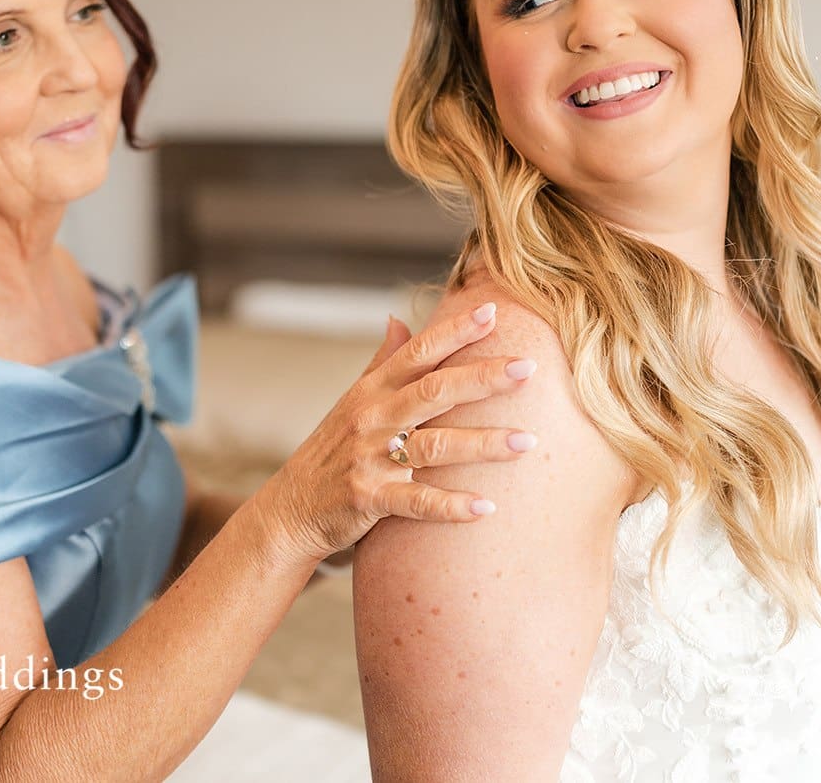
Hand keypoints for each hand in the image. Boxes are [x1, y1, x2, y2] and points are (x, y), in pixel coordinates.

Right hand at [260, 302, 539, 566]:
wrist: (291, 508)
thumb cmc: (332, 450)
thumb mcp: (353, 401)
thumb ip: (381, 361)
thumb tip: (398, 319)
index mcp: (373, 389)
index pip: (419, 352)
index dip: (455, 331)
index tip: (493, 311)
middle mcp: (373, 418)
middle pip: (434, 391)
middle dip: (483, 378)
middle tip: (529, 367)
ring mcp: (370, 458)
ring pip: (435, 446)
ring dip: (483, 444)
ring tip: (528, 441)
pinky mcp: (369, 499)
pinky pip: (417, 501)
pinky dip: (451, 505)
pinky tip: (486, 507)